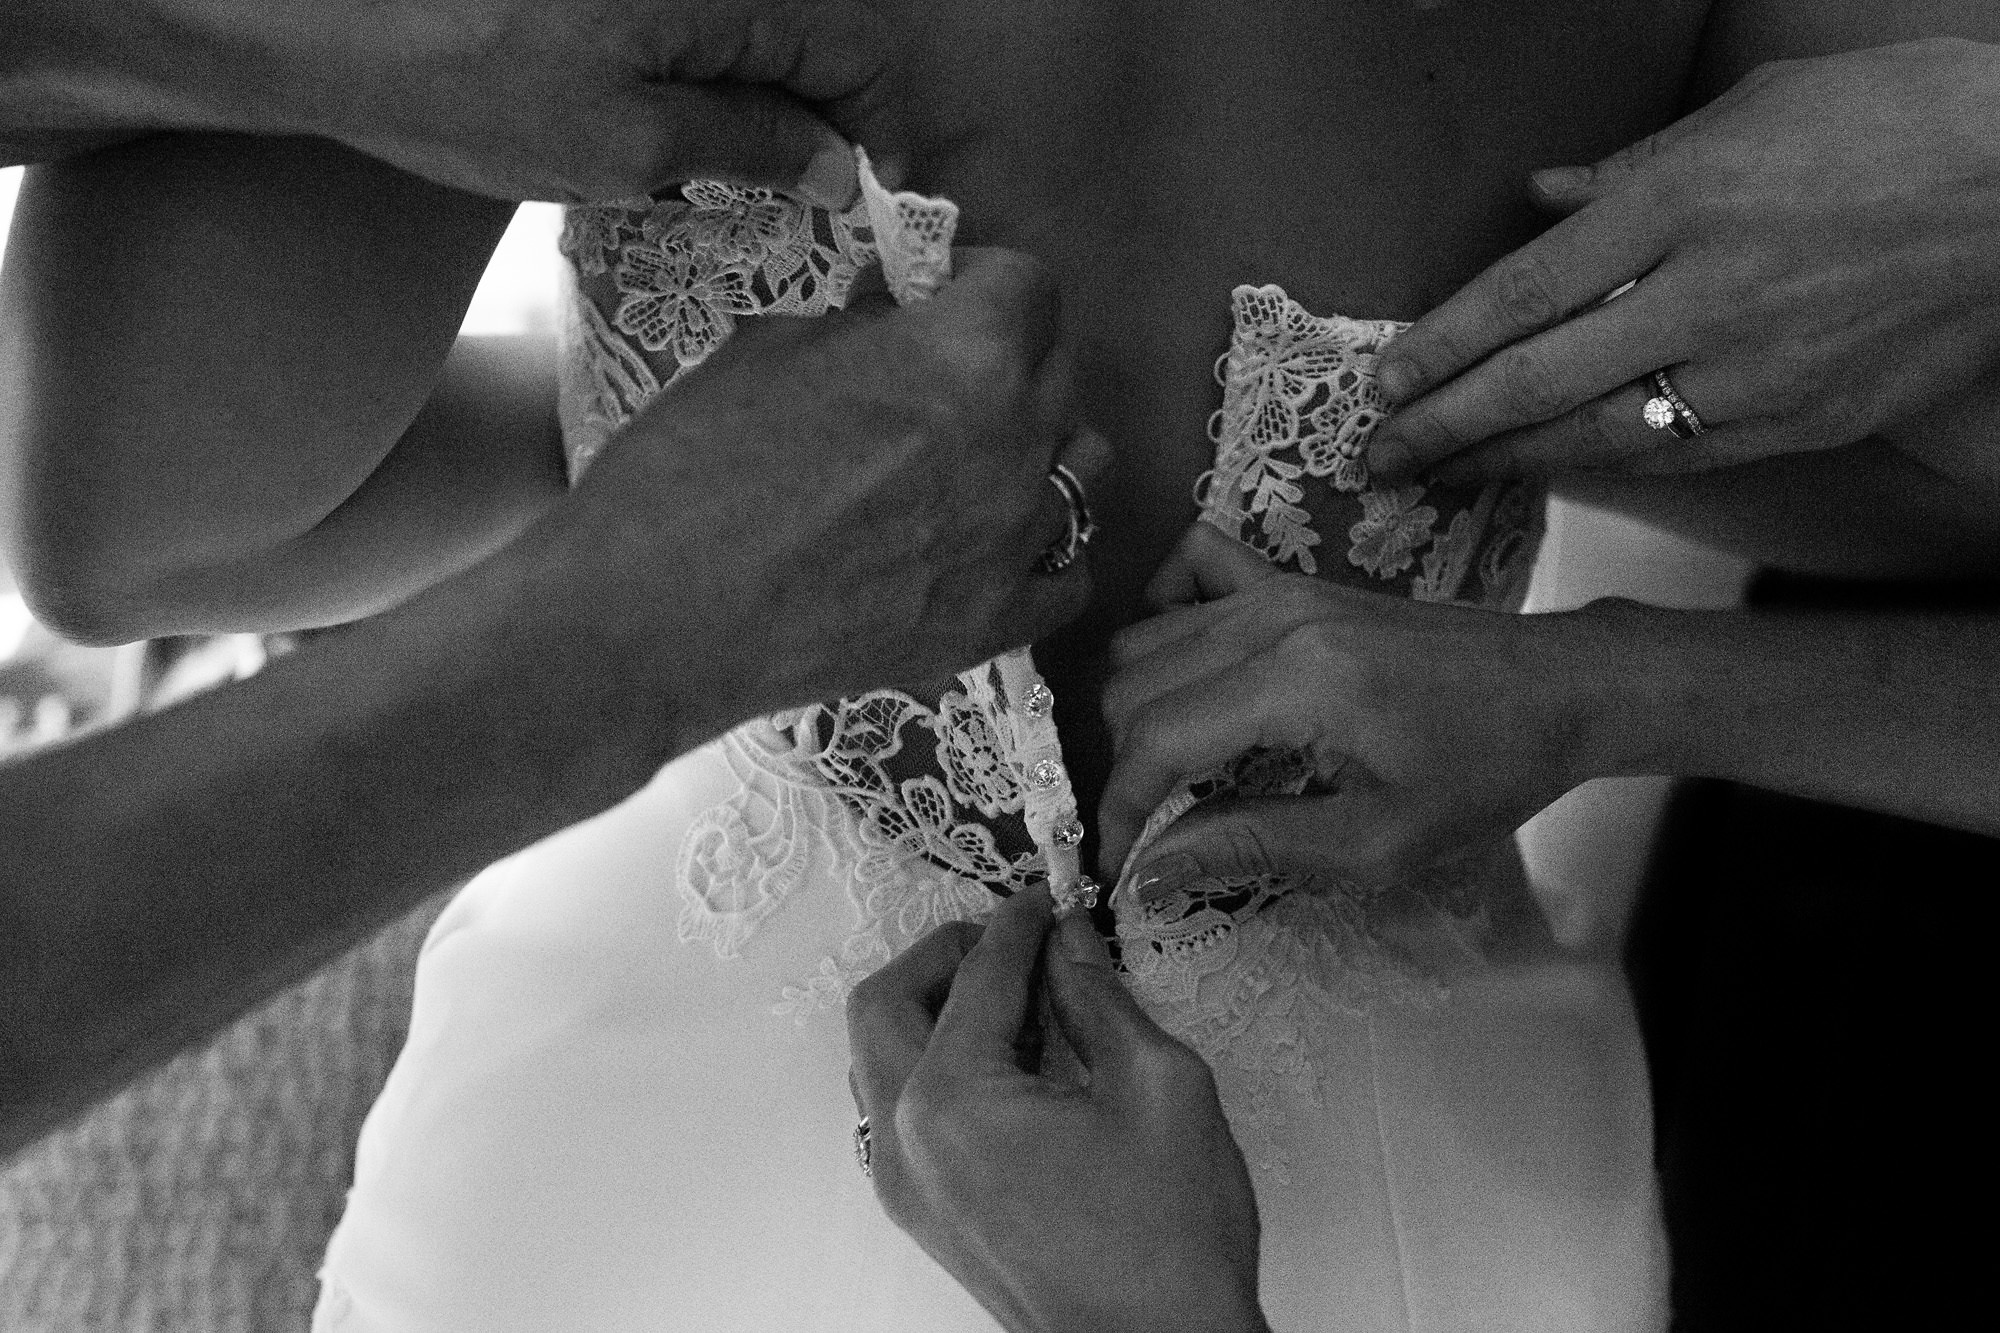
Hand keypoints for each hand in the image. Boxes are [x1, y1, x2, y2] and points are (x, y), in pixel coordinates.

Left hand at [10, 0, 902, 202]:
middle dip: (816, 126)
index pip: (861, 51)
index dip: (883, 138)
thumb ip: (745, 143)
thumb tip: (826, 158)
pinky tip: (651, 143)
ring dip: (747, 108)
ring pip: (738, 34)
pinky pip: (676, 28)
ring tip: (719, 193)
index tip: (875, 209)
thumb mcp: (623, 144)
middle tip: (799, 218)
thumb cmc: (453, 77)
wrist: (290, 12)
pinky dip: (685, 83)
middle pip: (806, 37)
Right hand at [492, 247, 1105, 757]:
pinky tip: (992, 545)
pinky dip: (1042, 554)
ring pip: (1081, 471)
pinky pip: (1068, 576)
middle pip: (1057, 371)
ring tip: (973, 461)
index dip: (980, 281)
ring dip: (1037, 449)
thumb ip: (860, 324)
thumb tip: (896, 308)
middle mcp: (1017, 444)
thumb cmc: (693, 463)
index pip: (1028, 284)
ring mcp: (1016, 543)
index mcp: (967, 356)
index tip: (939, 296)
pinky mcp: (996, 625)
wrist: (654, 615)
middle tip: (938, 377)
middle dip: (1006, 357)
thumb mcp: (770, 348)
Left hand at [847, 884, 1268, 1332]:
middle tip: (1017, 941)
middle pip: (885, 1004)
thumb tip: (1069, 945)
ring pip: (880, 1056)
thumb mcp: (1159, 1085)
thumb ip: (1100, 997)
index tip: (1052, 899)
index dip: (1020, 923)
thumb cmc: (1168, 1244)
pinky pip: (900, 1110)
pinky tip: (1013, 1064)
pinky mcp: (924, 1213)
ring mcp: (905, 1185)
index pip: (974, 974)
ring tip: (1020, 1001)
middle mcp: (905, 1142)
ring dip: (933, 1010)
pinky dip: (938, 1065)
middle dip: (946, 955)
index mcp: (952, 1102)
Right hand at [1097, 523, 1623, 888]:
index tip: (1117, 867)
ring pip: (1143, 639)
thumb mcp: (1378, 843)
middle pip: (1132, 688)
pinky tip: (1183, 674)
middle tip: (1144, 832)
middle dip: (1120, 769)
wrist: (1557, 689)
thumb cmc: (1483, 773)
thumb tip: (1149, 869)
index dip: (1118, 811)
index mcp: (1295, 682)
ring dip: (1134, 711)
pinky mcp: (1288, 580)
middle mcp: (1269, 619)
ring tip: (1165, 775)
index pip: (1154, 741)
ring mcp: (1275, 588)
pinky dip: (1161, 618)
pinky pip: (1186, 574)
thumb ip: (1253, 846)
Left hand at [1367, 38, 1999, 483]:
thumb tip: (1540, 197)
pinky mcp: (1804, 418)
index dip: (1443, 346)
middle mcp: (1707, 294)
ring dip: (1507, 462)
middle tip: (1380, 458)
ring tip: (1442, 478)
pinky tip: (1550, 471)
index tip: (1386, 383)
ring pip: (1600, 435)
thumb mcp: (1751, 114)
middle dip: (1446, 426)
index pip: (1525, 292)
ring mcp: (1758, 367)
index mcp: (1682, 203)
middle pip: (1540, 378)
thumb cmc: (1894, 125)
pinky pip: (1679, 454)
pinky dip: (1604, 466)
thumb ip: (1633, 169)